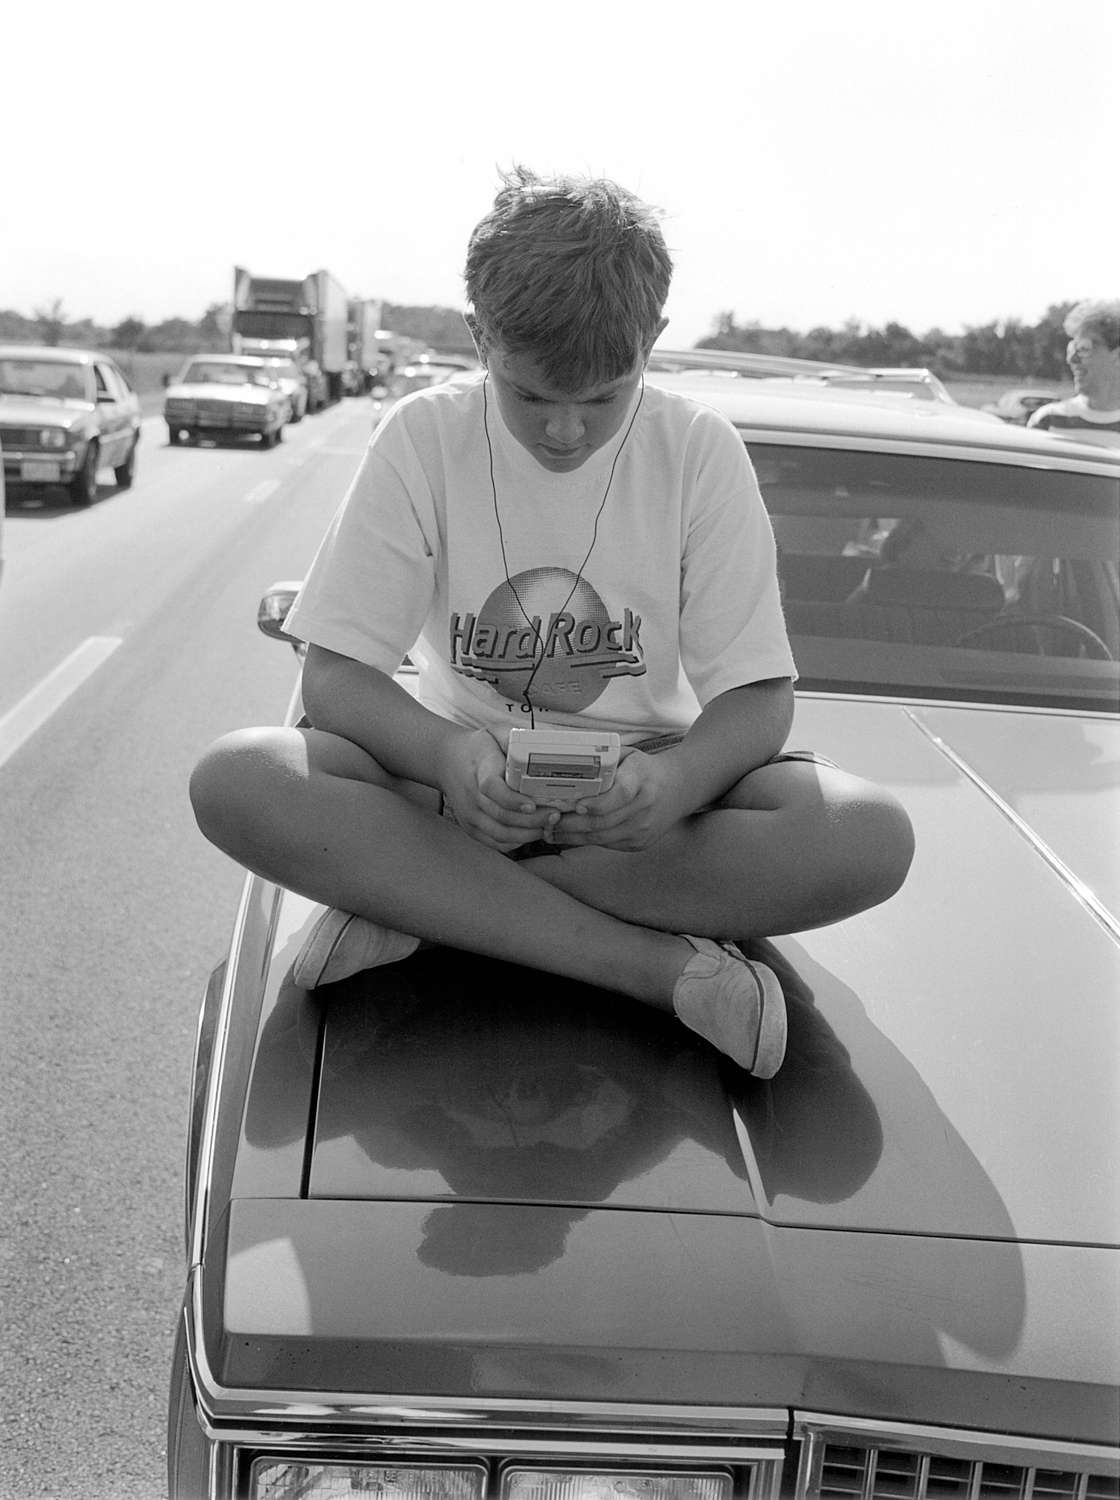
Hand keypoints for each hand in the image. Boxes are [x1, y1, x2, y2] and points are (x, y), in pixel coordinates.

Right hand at [437, 729, 559, 852]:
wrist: (448, 760)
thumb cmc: (479, 748)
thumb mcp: (495, 733)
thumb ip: (516, 737)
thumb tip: (543, 742)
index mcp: (480, 771)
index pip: (492, 789)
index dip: (513, 800)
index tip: (533, 804)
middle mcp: (472, 796)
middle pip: (502, 816)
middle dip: (532, 820)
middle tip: (554, 816)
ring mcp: (470, 815)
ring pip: (499, 833)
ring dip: (526, 834)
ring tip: (547, 827)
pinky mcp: (471, 827)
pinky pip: (494, 842)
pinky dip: (515, 842)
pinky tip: (531, 834)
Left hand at [546, 748, 688, 851]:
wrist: (680, 788)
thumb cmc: (644, 769)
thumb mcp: (628, 756)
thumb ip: (603, 760)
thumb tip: (564, 762)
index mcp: (642, 779)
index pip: (621, 794)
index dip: (597, 803)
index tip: (577, 805)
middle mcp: (645, 806)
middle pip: (604, 822)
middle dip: (571, 824)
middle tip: (547, 821)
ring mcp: (644, 828)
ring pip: (602, 838)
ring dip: (572, 837)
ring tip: (549, 831)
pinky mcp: (641, 843)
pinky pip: (608, 844)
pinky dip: (585, 841)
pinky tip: (568, 836)